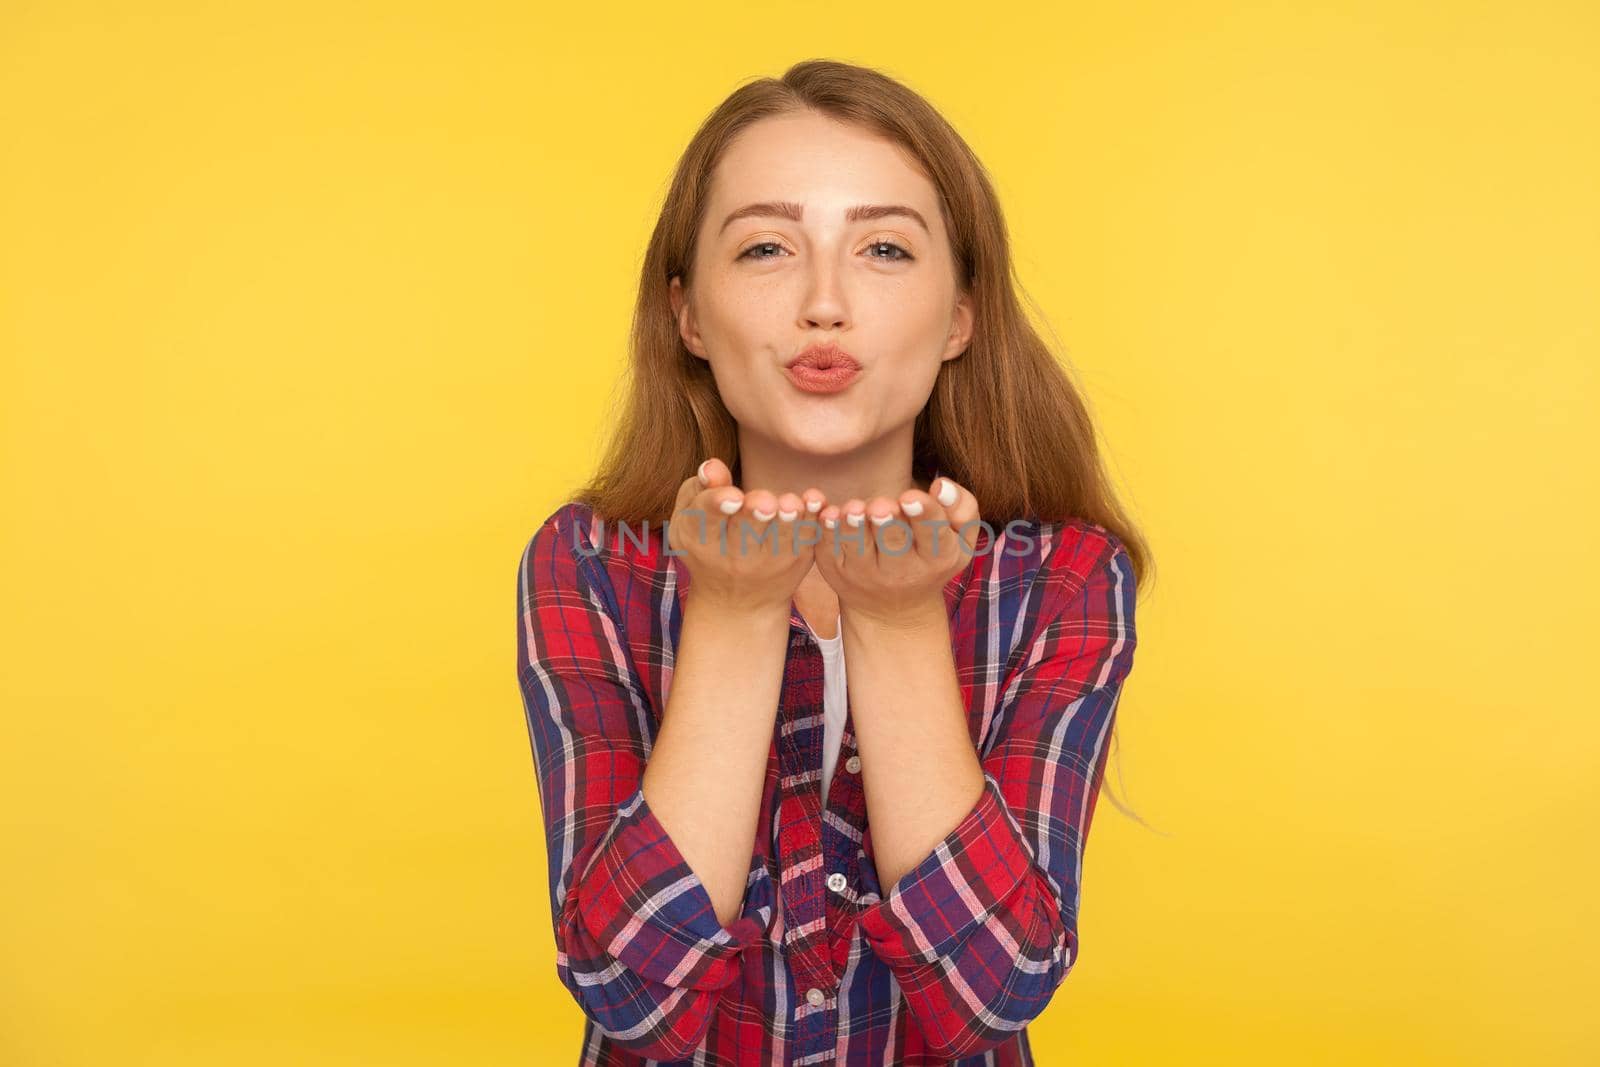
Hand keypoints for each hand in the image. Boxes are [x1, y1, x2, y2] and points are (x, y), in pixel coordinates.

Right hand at [668, 457, 828, 614]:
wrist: (738, 600)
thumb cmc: (710, 541)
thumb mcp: (692, 517)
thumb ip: (701, 489)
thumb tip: (712, 466)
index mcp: (700, 538)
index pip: (706, 519)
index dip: (718, 506)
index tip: (733, 497)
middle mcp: (732, 556)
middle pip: (744, 531)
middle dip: (755, 514)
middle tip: (764, 503)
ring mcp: (767, 562)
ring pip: (779, 539)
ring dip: (787, 520)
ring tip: (791, 504)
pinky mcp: (795, 561)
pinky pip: (806, 538)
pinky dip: (812, 520)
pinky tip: (816, 501)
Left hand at [814, 475, 982, 629]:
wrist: (896, 608)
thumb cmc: (932, 557)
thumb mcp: (961, 538)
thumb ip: (963, 507)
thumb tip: (941, 485)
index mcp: (937, 557)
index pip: (933, 534)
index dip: (923, 515)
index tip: (910, 497)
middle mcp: (902, 571)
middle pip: (894, 544)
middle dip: (887, 523)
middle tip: (880, 506)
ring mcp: (867, 574)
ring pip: (859, 549)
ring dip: (854, 528)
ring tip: (853, 509)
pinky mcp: (838, 573)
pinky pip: (830, 550)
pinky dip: (827, 533)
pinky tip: (827, 514)